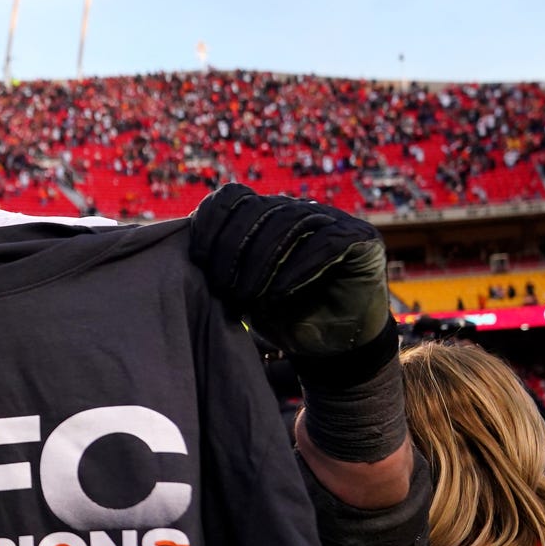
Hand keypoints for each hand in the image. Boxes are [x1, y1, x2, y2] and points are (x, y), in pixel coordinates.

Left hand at [189, 183, 388, 356]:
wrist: (330, 349)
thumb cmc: (281, 316)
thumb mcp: (241, 290)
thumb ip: (220, 266)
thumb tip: (183, 251)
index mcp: (267, 215)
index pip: (233, 196)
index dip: (211, 221)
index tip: (195, 258)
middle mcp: (299, 210)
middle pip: (259, 209)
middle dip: (232, 248)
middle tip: (221, 286)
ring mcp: (333, 221)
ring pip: (291, 222)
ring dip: (262, 260)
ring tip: (246, 294)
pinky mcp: (361, 241)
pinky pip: (328, 243)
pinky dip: (300, 267)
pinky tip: (281, 291)